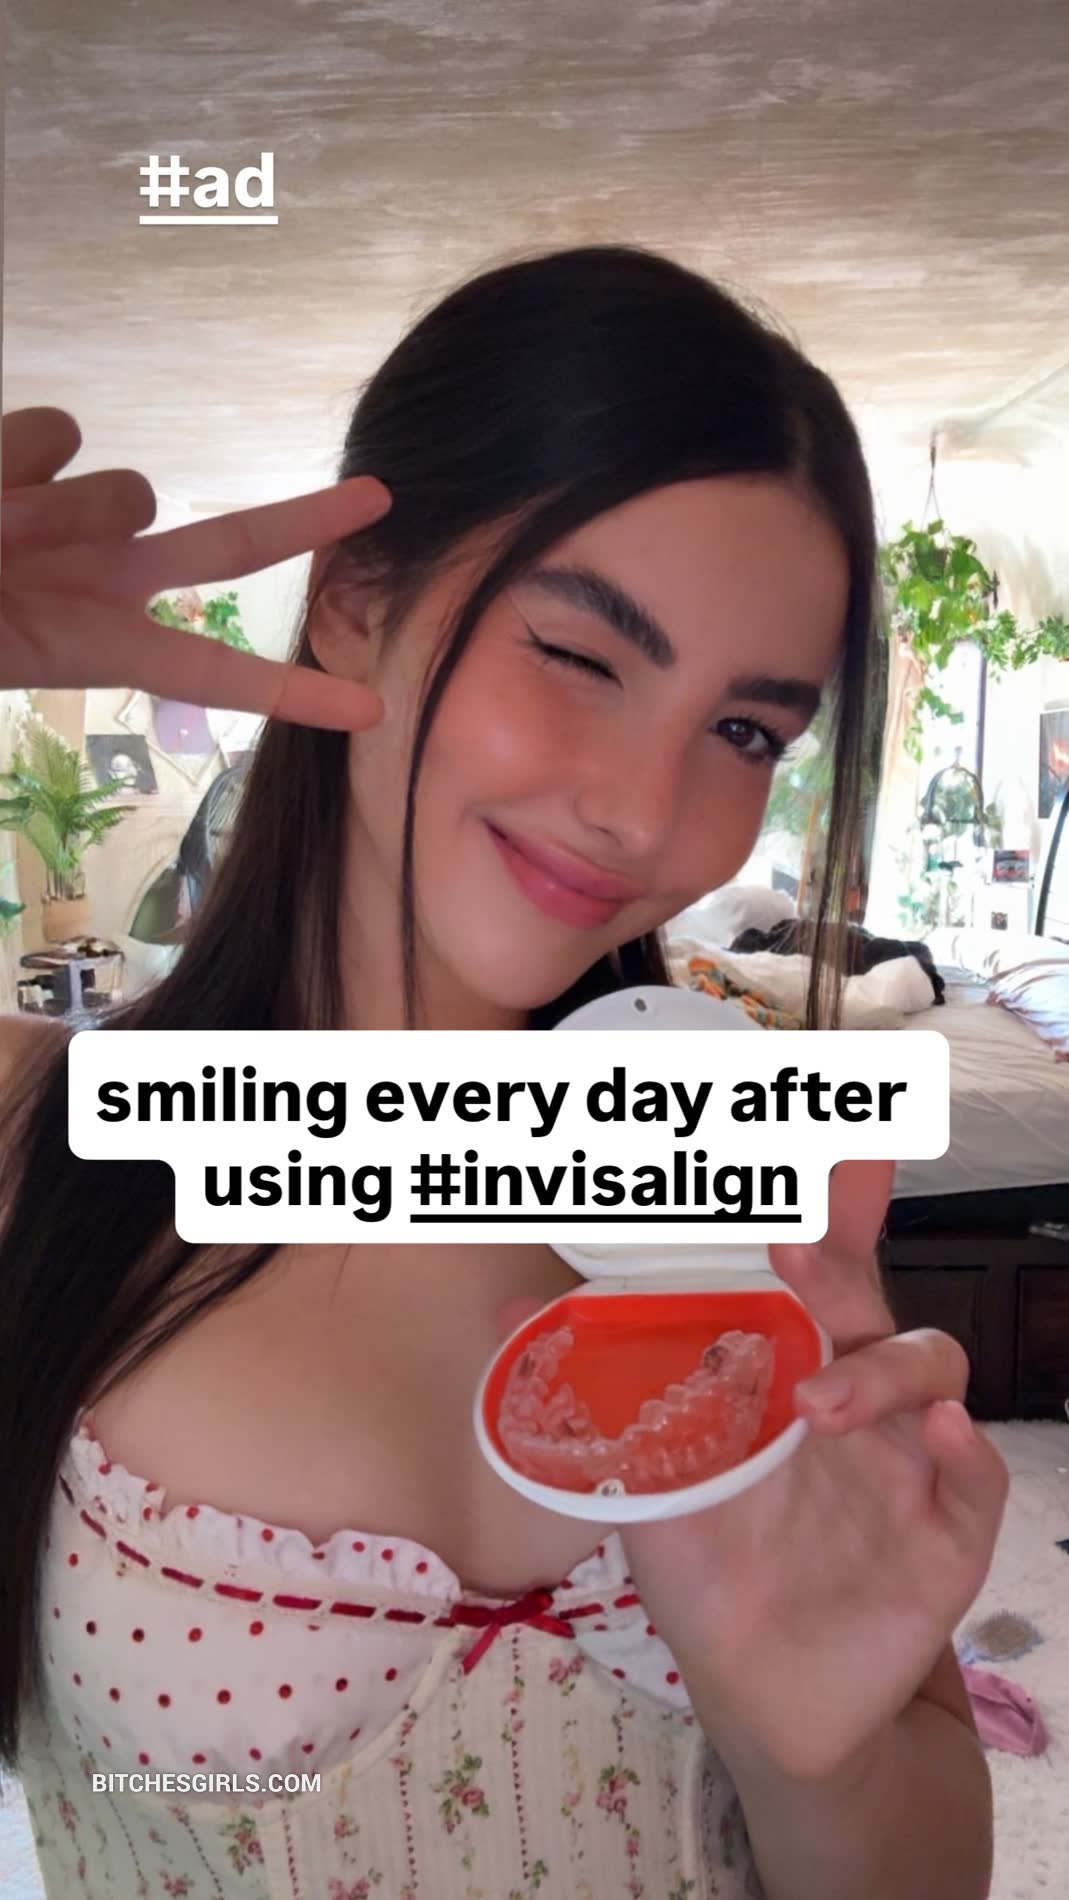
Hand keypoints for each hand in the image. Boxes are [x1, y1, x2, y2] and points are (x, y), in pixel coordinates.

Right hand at [1, 407, 391, 728]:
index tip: (376, 712)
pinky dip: (19, 460)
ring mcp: (73, 513)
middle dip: (306, 521)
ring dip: (61, 508)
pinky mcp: (36, 454)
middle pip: (229, 543)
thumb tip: (56, 506)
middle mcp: (104, 572)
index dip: (293, 693)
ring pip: (126, 483)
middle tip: (383, 497)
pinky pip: (62, 435)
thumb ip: (39, 598)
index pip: (216, 669)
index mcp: (99, 642)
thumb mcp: (2, 645)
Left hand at [618, 1159, 1009, 1784]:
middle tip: (788, 1238)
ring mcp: (909, 1458)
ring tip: (820, 1403)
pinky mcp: (946, 1533)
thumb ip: (596, 1398)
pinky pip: (976, 1478)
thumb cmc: (713, 1561)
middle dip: (836, 1255)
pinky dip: (965, 1451)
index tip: (829, 1128)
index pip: (813, 1264)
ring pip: (932, 1371)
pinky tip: (937, 1435)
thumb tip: (509, 1319)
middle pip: (866, 1296)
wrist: (764, 1690)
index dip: (827, 1196)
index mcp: (790, 1363)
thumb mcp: (647, 1479)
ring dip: (882, 1368)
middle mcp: (857, 1390)